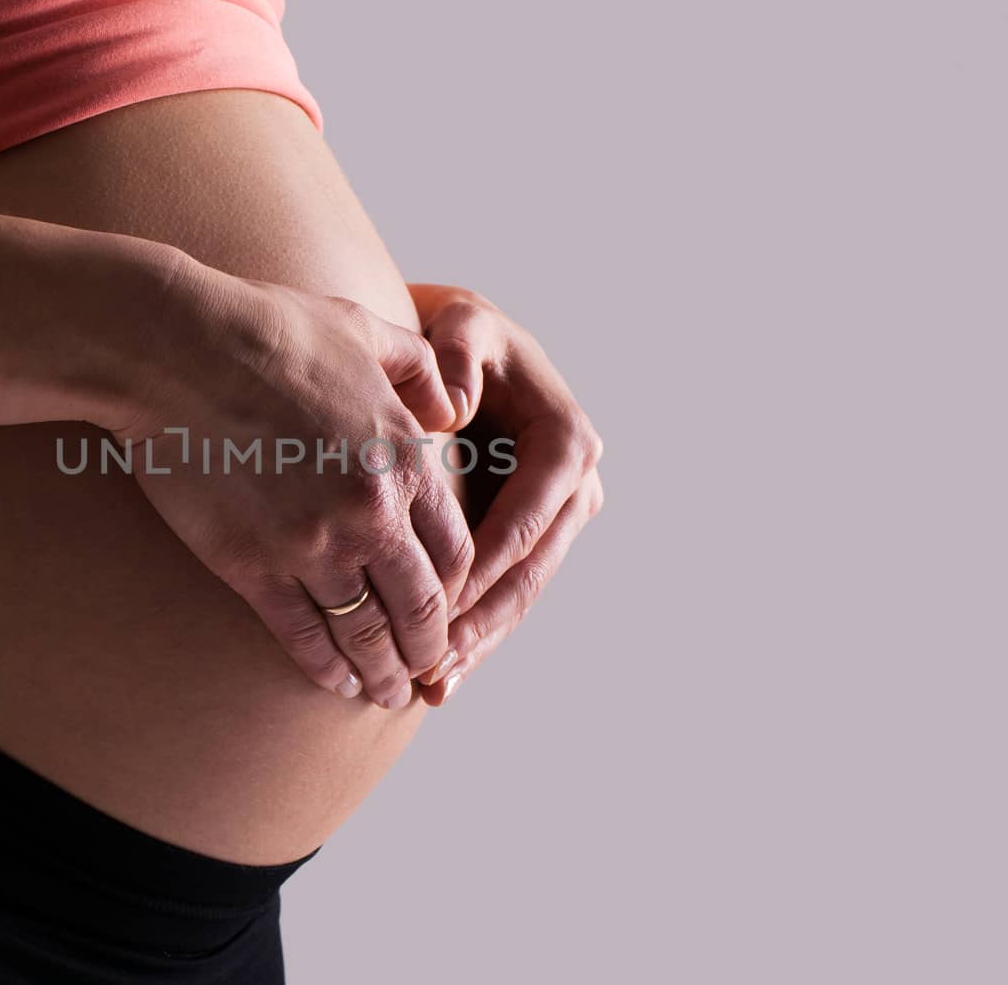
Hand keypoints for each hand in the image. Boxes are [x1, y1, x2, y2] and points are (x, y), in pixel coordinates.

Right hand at [114, 254, 474, 708]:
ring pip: (365, 633)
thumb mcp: (366, 330)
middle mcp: (369, 513)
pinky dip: (326, 668)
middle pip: (420, 606)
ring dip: (383, 672)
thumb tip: (451, 408)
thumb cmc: (266, 328)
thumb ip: (421, 369)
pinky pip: (302, 636)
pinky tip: (336, 682)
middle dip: (427, 646)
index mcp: (404, 459)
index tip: (448, 609)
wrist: (173, 349)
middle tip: (426, 668)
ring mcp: (310, 545)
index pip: (456, 552)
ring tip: (387, 691)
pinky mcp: (251, 566)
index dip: (457, 592)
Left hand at [404, 283, 603, 705]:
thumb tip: (452, 409)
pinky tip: (439, 677)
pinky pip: (505, 594)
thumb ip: (456, 353)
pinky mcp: (529, 539)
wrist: (453, 351)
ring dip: (478, 641)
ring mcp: (556, 518)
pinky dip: (474, 633)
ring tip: (433, 683)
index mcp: (565, 438)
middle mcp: (573, 484)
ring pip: (520, 593)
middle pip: (530, 566)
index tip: (441, 600)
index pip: (530, 513)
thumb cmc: (451, 335)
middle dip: (483, 619)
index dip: (488, 560)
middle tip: (435, 661)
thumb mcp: (460, 324)